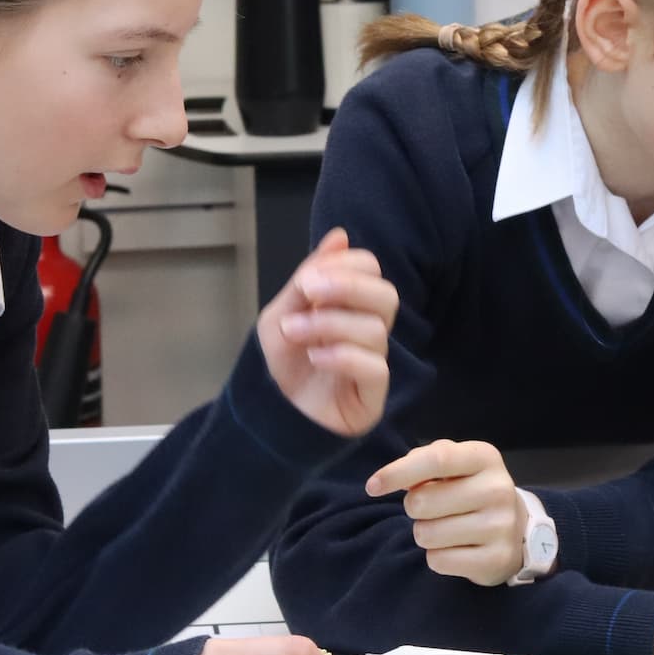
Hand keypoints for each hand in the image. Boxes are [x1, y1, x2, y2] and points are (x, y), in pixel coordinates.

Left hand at [257, 227, 397, 437]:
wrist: (267, 419)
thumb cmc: (278, 368)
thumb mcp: (282, 315)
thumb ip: (309, 278)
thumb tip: (340, 235)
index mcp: (350, 307)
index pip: (371, 271)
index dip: (345, 267)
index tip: (308, 278)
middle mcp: (368, 332)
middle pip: (386, 296)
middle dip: (347, 287)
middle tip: (309, 292)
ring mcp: (373, 364)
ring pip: (376, 329)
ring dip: (329, 323)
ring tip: (295, 333)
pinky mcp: (373, 397)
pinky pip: (376, 367)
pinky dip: (343, 355)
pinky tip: (314, 357)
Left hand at [366, 439, 525, 585]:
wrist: (516, 529)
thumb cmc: (470, 489)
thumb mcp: (454, 465)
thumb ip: (423, 461)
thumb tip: (390, 478)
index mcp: (484, 457)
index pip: (436, 460)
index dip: (397, 472)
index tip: (372, 486)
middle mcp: (498, 489)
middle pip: (422, 502)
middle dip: (413, 508)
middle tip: (429, 509)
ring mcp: (501, 526)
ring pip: (427, 534)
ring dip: (424, 533)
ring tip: (444, 528)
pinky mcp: (497, 558)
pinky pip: (439, 561)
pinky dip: (437, 557)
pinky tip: (455, 548)